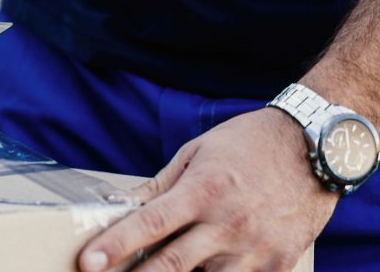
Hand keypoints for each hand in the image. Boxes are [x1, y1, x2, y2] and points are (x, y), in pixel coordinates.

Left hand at [80, 108, 336, 270]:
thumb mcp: (196, 154)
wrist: (317, 148)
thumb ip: (158, 186)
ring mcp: (256, 249)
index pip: (148, 225)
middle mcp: (228, 225)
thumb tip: (118, 205)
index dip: (115, 246)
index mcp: (202, 192)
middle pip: (171, 265)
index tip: (88, 262)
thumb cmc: (249, 145)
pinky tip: (204, 269)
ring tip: (156, 270)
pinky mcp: (279, 264)